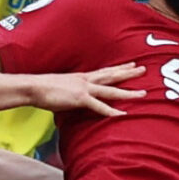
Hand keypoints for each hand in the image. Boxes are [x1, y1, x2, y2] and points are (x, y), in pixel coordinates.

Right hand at [29, 64, 145, 117]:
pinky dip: (111, 111)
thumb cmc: (44, 89)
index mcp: (82, 77)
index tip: (131, 65)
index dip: (119, 68)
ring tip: (143, 93)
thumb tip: (75, 98)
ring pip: (112, 91)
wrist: (33, 87)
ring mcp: (84, 89)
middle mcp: (86, 80)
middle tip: (145, 69)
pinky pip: (99, 106)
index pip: (105, 71)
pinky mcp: (80, 99)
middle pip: (112, 76)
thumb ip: (73, 92)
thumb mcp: (63, 87)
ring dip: (128, 93)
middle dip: (129, 73)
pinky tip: (122, 114)